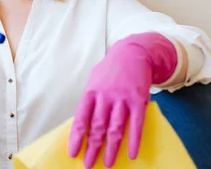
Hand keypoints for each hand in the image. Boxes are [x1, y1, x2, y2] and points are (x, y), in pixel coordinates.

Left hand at [68, 33, 177, 167]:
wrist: (132, 53)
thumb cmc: (110, 70)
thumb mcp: (94, 80)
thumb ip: (90, 100)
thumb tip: (83, 123)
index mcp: (90, 93)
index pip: (81, 119)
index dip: (77, 138)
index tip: (73, 153)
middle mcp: (105, 96)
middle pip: (97, 127)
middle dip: (92, 148)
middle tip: (88, 165)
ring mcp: (122, 99)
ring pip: (116, 128)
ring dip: (111, 148)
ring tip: (108, 164)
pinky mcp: (138, 100)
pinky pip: (137, 124)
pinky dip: (134, 141)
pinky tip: (132, 154)